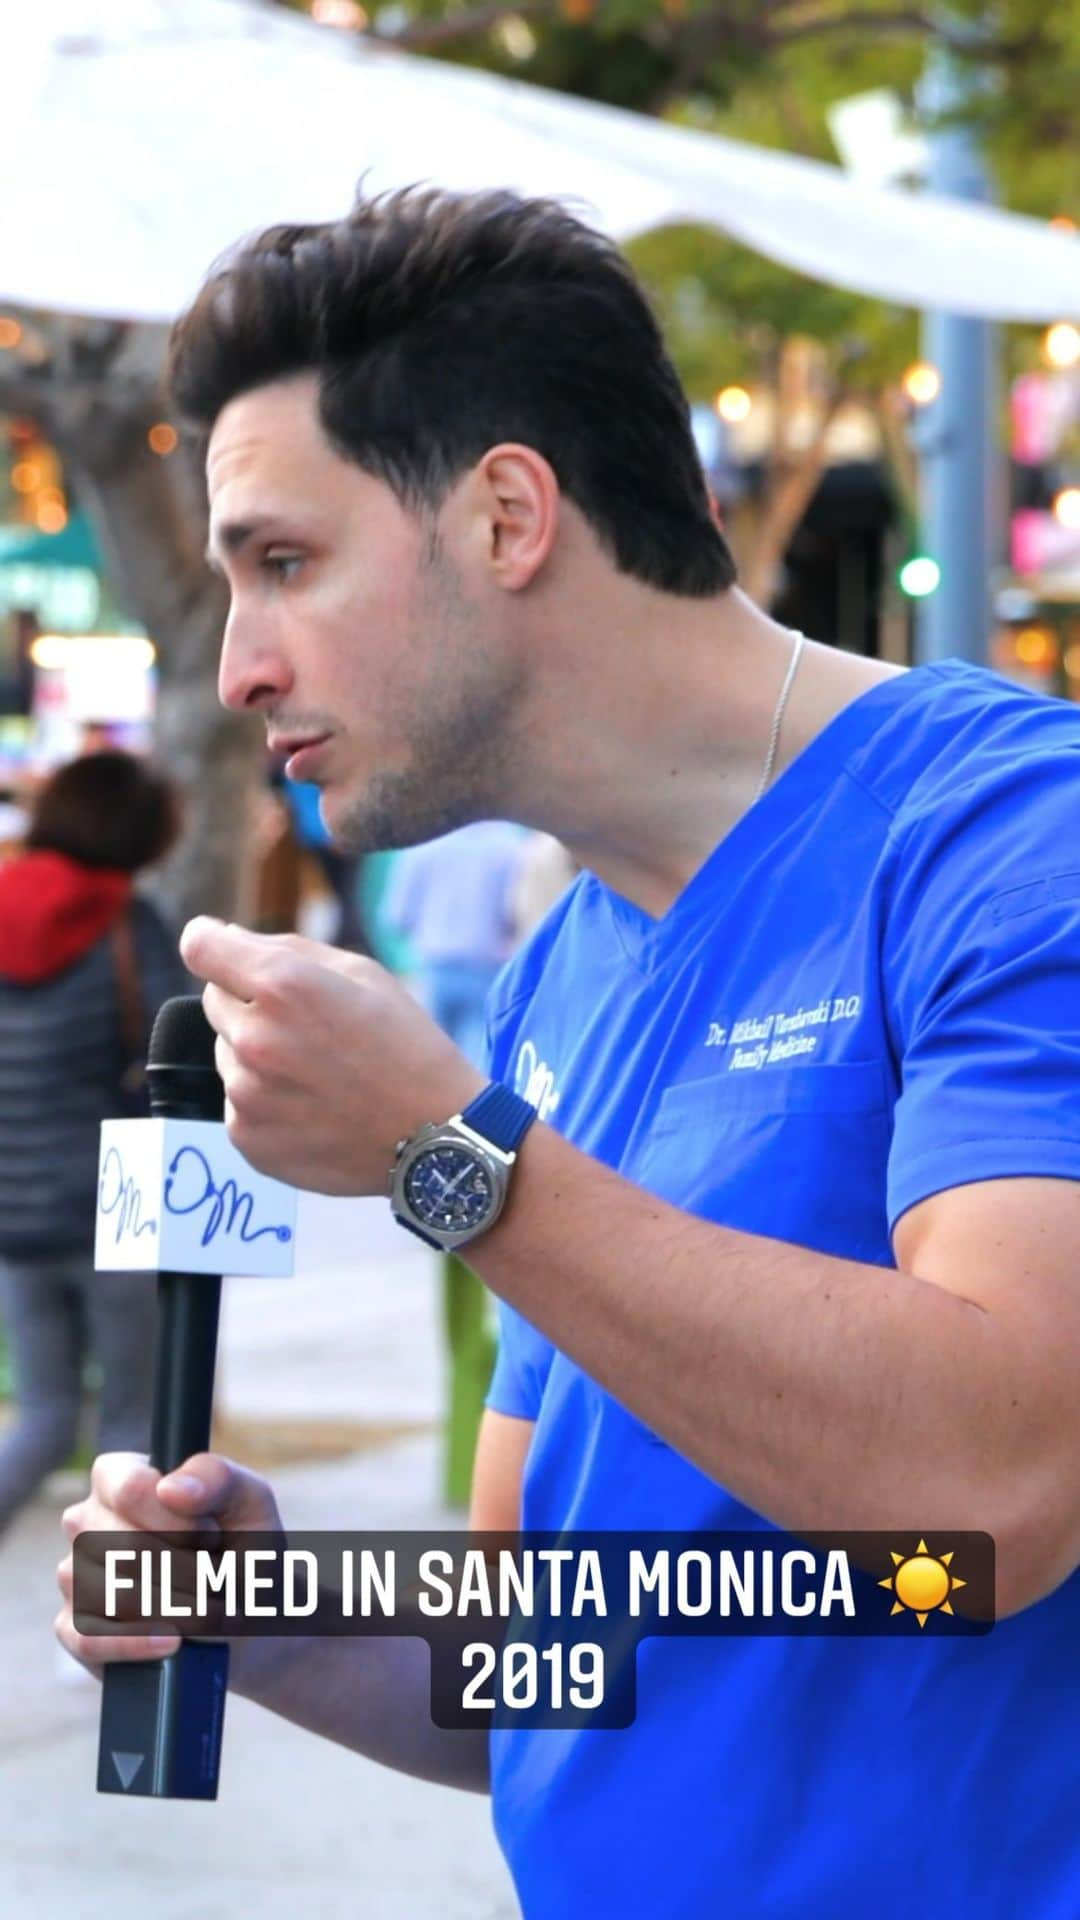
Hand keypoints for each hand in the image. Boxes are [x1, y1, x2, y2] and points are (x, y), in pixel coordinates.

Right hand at [55, 1451, 281, 1678]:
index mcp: (119, 1476)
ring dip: (172, 1608)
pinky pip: (90, 1638)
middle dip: (184, 1570)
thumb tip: (171, 1488)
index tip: (212, 1537)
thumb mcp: (248, 1504)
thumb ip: (217, 1479)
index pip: (129, 1489)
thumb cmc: (243, 1549)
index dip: (176, 1520)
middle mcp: (86, 1521)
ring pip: (109, 1593)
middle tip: (216, 1578)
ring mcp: (74, 1575)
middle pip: (123, 1546)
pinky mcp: (74, 1628)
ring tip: (206, 1609)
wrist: (246, 1617)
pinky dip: (137, 1643)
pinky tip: (172, 1642)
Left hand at [179, 920, 483, 1193]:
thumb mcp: (362, 973)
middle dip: (249, 1002)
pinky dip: (265, 1100)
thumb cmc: (405, 1046)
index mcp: (282, 985)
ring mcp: (246, 1094)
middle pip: (214, 999)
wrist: (435, 1136)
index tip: (223, 948)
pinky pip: (237, 1102)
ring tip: (318, 1073)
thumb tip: (226, 939)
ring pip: (228, 1053)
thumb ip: (288, 949)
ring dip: (257, 1054)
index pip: (199, 945)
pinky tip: (313, 1106)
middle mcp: (254, 1038)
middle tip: (307, 1025)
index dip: (211, 941)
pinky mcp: (247, 1138)